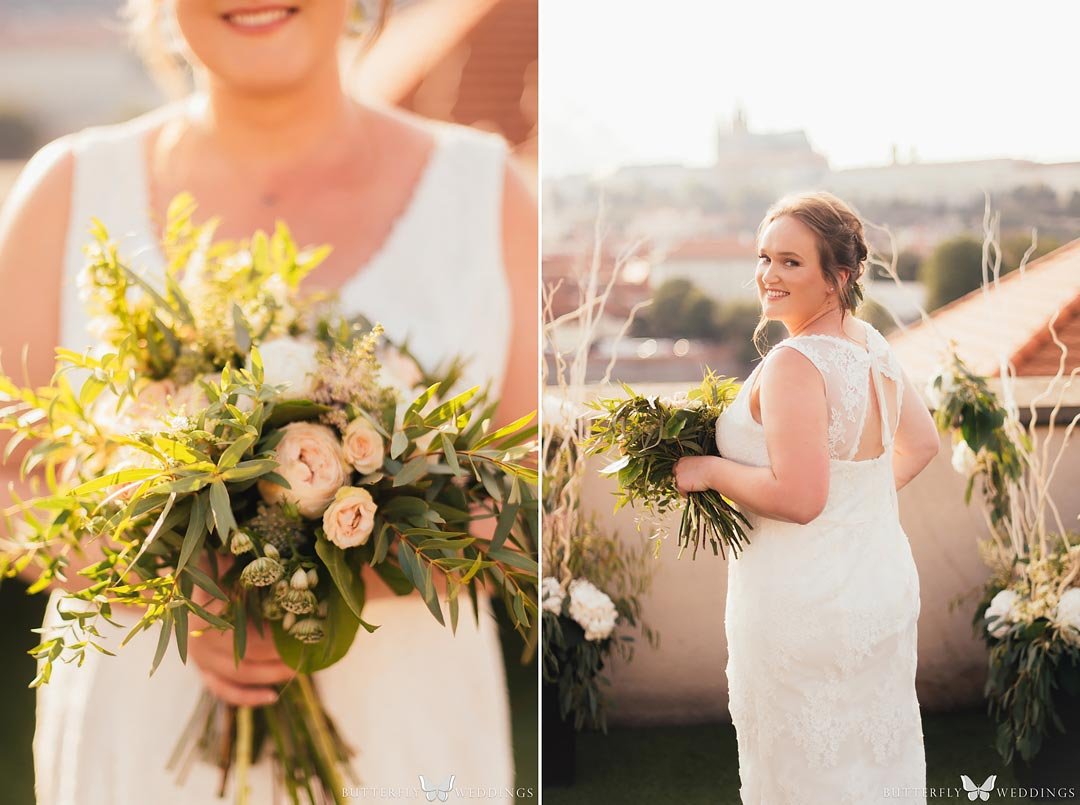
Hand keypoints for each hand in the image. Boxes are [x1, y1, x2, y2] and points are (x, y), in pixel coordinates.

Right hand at [188, 555, 295, 706]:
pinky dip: (246, 697)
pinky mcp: (201, 669)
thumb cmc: (209, 567)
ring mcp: (198, 657)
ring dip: (271, 675)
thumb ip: (237, 557)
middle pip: (245, 656)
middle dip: (279, 657)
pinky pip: (223, 689)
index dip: (276, 636)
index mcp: (205, 610)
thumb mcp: (222, 559)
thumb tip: (264, 551)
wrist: (175, 587)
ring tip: (299, 670)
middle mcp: (199, 638)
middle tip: (309, 653)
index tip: (303, 630)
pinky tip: (272, 696)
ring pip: (238, 675)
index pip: (247, 630)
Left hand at [673, 456, 718, 494]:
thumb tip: (692, 475)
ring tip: (692, 490)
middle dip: (681, 480)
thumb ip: (692, 468)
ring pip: (678, 484)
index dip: (682, 474)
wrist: (713, 471)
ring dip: (684, 488)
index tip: (686, 478)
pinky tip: (691, 494)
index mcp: (682, 460)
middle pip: (676, 476)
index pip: (677, 468)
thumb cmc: (710, 466)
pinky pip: (681, 492)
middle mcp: (678, 467)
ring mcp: (678, 476)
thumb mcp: (698, 463)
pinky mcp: (680, 485)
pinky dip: (686, 494)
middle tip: (688, 485)